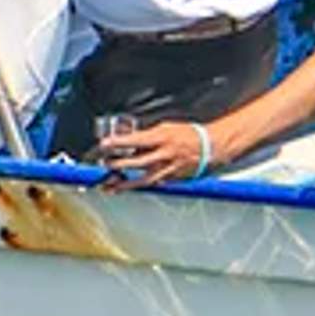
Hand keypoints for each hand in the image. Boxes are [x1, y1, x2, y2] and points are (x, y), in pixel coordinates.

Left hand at [96, 116, 223, 187]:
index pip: (135, 140)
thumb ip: (148, 135)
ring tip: (109, 187)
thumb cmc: (188, 134)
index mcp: (162, 138)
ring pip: (142, 179)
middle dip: (118, 165)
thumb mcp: (166, 127)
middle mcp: (164, 155)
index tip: (104, 144)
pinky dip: (140, 186)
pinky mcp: (171, 179)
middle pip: (136, 163)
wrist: (210, 147)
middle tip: (105, 164)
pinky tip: (128, 187)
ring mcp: (168, 169)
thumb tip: (130, 140)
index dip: (118, 143)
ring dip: (125, 184)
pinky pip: (153, 183)